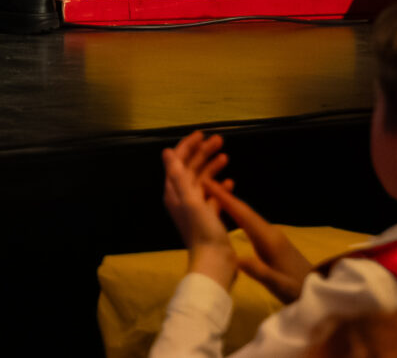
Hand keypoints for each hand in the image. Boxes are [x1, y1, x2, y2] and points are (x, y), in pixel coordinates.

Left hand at [162, 130, 238, 287]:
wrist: (214, 262)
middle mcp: (182, 198)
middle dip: (203, 153)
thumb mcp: (189, 200)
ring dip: (212, 168)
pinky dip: (220, 187)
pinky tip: (231, 181)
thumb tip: (166, 152)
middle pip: (191, 169)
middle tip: (220, 140)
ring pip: (203, 181)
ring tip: (226, 156)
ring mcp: (196, 208)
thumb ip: (177, 176)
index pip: (178, 162)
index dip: (188, 146)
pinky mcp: (208, 218)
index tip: (202, 134)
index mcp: (174, 192)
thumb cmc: (202, 230)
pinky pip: (213, 197)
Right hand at [208, 179, 310, 302]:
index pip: (243, 214)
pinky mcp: (275, 242)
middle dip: (225, 196)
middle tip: (204, 182)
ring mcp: (274, 236)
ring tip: (213, 194)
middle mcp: (271, 232)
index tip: (207, 182)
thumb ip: (259, 271)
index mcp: (269, 240)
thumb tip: (235, 258)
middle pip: (245, 210)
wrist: (320, 291)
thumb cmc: (298, 290)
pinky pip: (252, 222)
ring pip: (249, 215)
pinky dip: (239, 213)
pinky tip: (233, 214)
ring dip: (231, 204)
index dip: (225, 198)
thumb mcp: (279, 285)